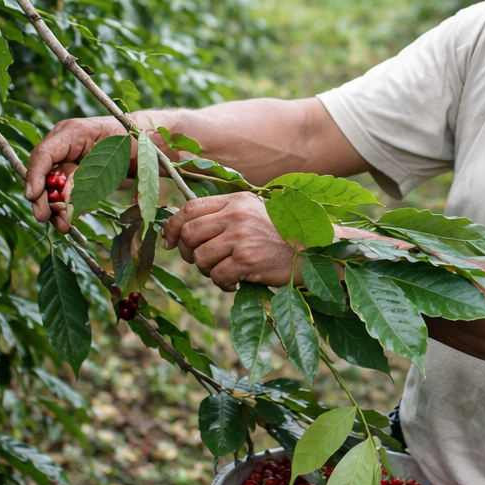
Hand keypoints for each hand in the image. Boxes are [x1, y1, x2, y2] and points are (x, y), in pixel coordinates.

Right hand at [24, 116, 126, 231]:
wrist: (147, 141)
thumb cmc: (132, 141)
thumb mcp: (111, 155)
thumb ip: (87, 173)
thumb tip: (66, 196)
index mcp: (71, 133)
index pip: (44, 154)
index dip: (34, 176)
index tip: (32, 196)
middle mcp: (64, 146)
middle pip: (43, 173)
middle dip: (41, 197)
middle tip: (43, 217)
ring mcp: (70, 161)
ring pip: (52, 187)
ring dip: (54, 207)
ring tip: (62, 226)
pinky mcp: (77, 176)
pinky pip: (65, 194)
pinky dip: (66, 208)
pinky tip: (68, 221)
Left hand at [163, 193, 299, 290]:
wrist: (315, 251)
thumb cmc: (283, 235)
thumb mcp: (255, 212)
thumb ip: (226, 214)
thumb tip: (186, 227)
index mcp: (236, 200)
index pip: (190, 208)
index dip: (173, 225)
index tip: (170, 241)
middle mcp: (236, 215)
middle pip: (189, 233)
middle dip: (187, 252)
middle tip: (201, 261)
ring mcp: (241, 237)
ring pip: (200, 257)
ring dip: (206, 270)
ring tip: (223, 271)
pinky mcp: (247, 260)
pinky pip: (217, 276)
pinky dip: (222, 284)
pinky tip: (235, 282)